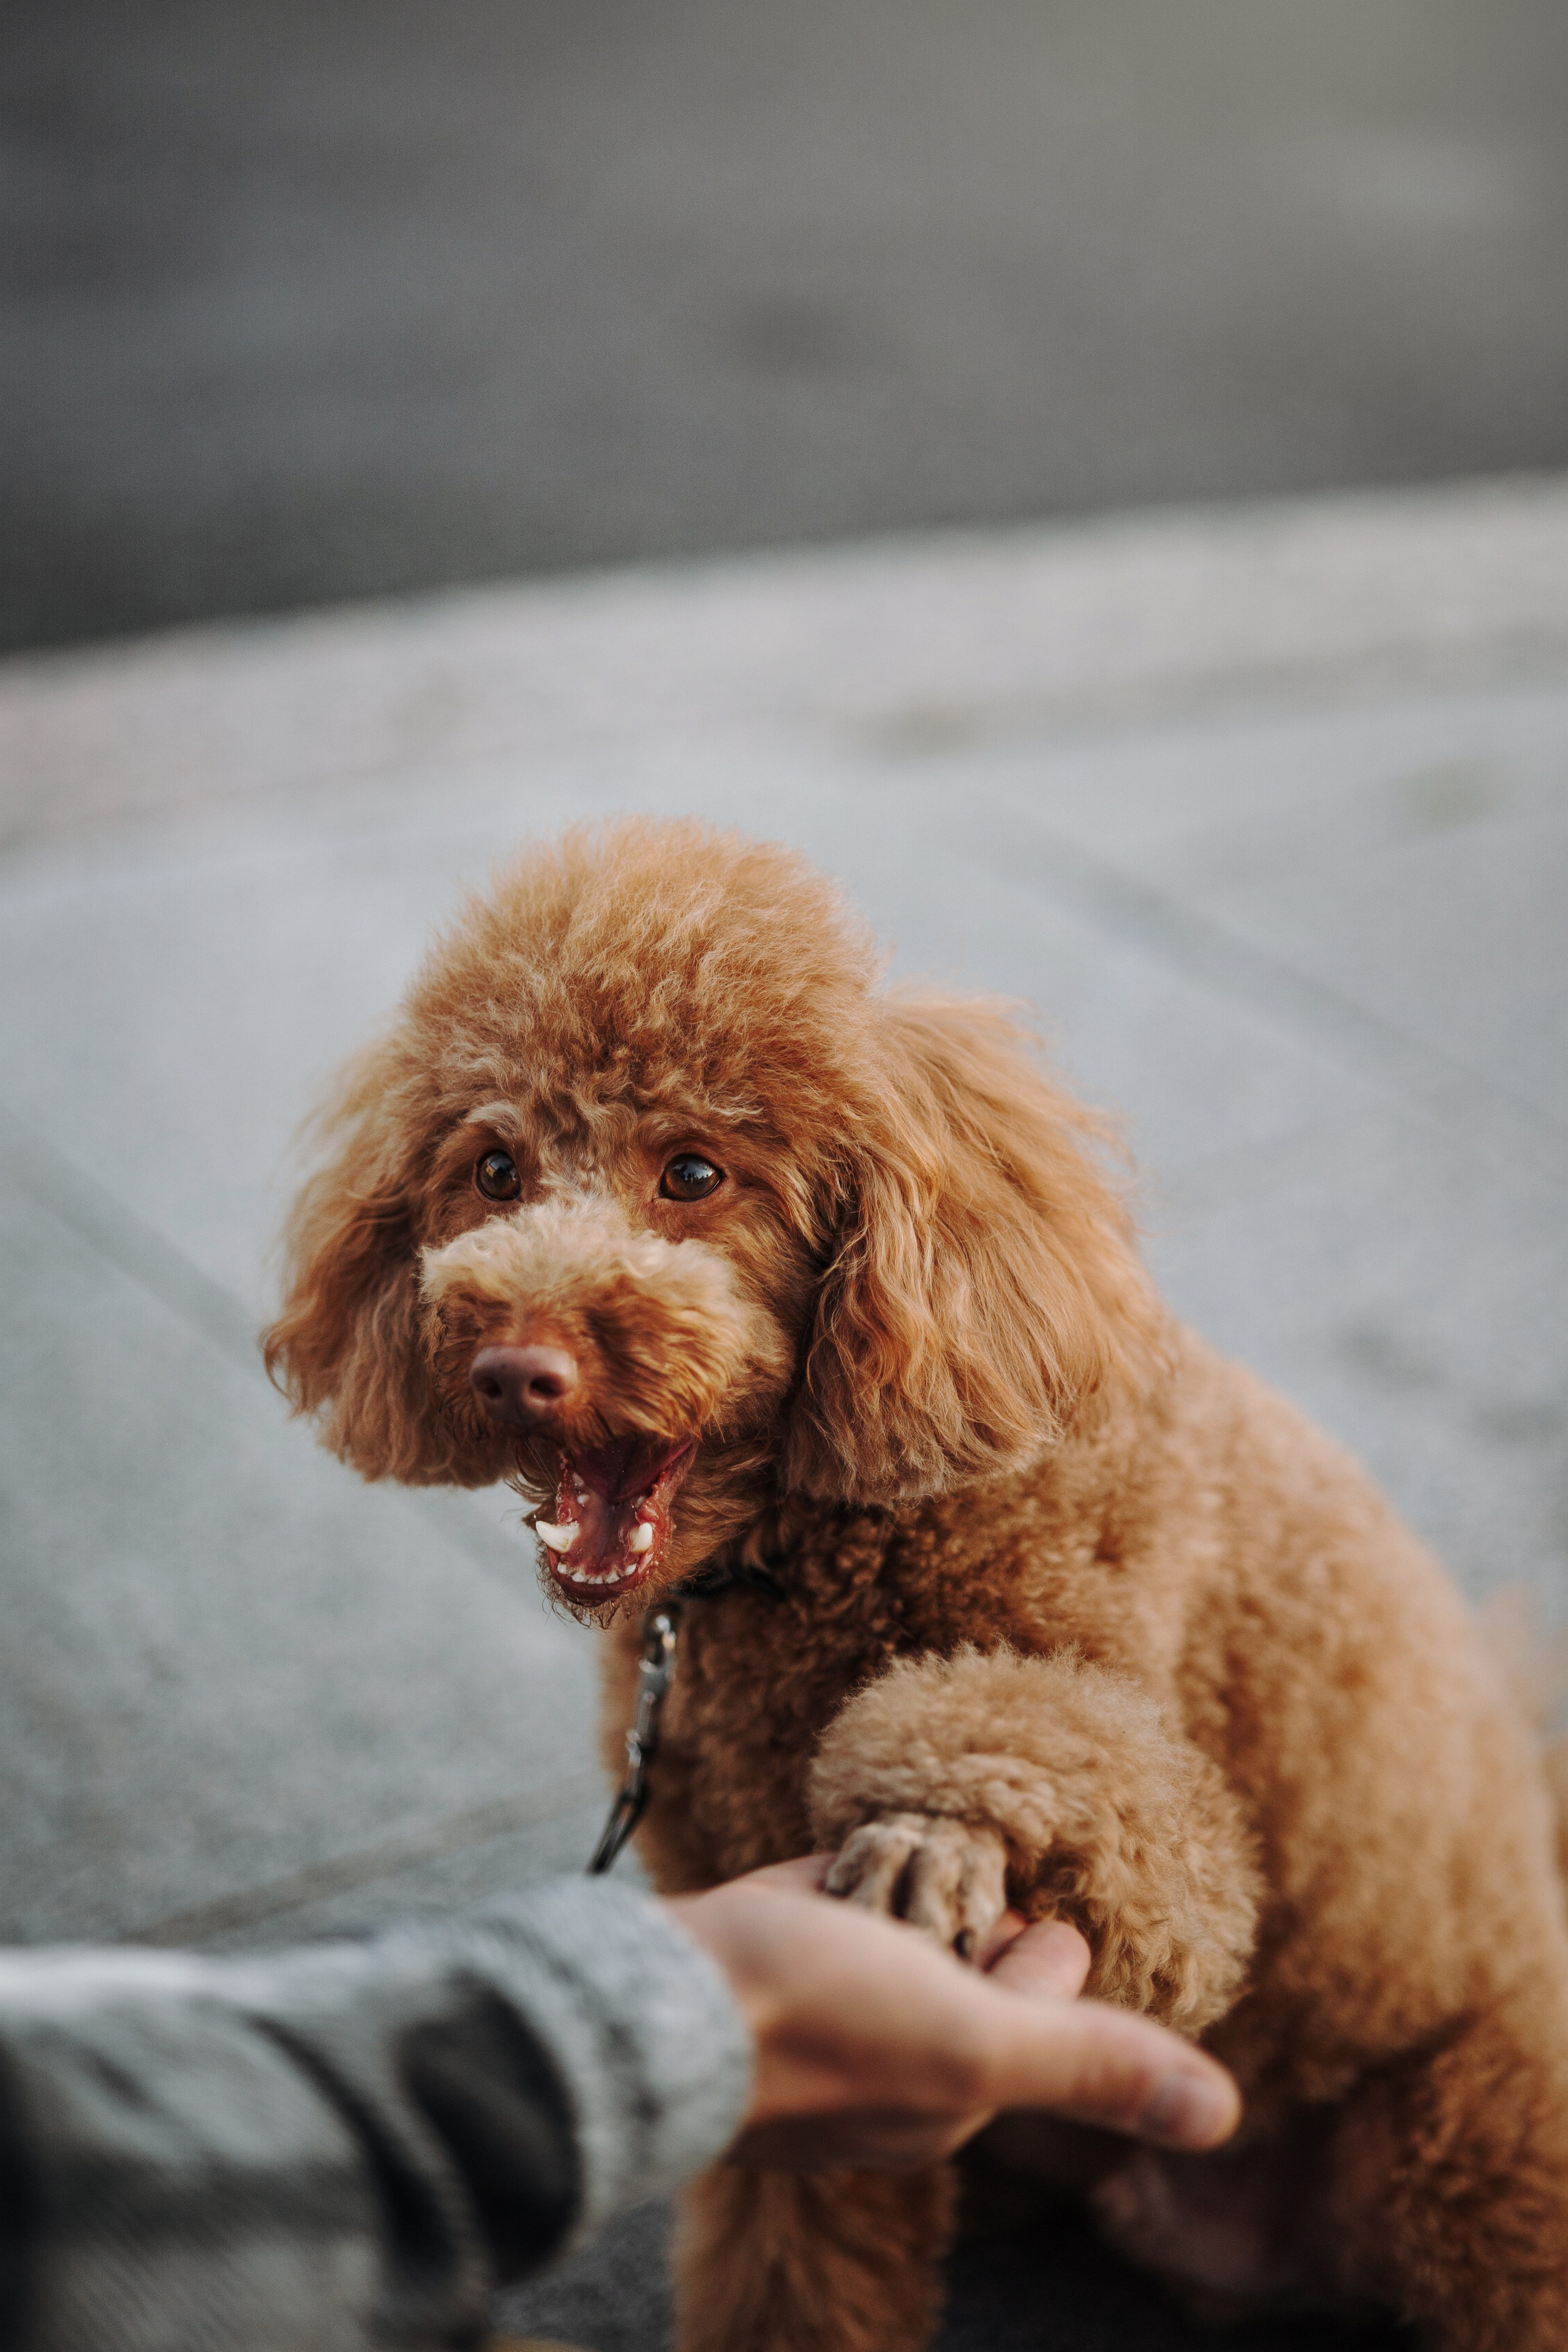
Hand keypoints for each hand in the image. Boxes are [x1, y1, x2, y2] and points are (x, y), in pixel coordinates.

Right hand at [666, 1857, 1240, 2170]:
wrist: (664, 2000)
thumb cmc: (820, 2026)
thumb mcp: (978, 2044)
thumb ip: (1092, 2065)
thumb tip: (1225, 2115)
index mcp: (953, 2090)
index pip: (1042, 1994)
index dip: (1036, 1943)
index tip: (1009, 1910)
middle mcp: (900, 2051)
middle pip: (976, 1950)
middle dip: (970, 1903)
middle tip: (945, 1877)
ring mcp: (833, 1997)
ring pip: (909, 1914)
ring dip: (907, 1876)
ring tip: (891, 1860)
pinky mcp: (777, 1942)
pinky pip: (841, 1889)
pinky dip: (848, 1866)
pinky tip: (842, 1855)